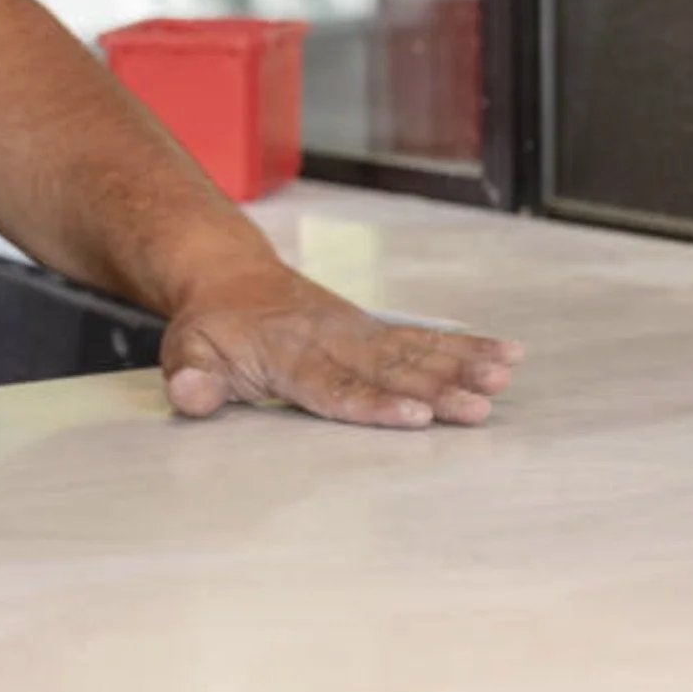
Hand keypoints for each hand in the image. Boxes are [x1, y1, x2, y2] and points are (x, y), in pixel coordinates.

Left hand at [161, 266, 522, 427]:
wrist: (229, 276)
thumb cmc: (210, 327)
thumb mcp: (185, 352)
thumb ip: (191, 379)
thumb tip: (192, 397)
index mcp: (287, 353)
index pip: (334, 386)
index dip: (375, 403)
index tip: (415, 415)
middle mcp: (331, 339)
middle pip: (388, 371)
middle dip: (436, 389)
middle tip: (479, 407)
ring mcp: (357, 331)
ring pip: (413, 352)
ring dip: (461, 365)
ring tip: (503, 378)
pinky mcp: (374, 329)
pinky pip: (423, 337)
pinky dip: (463, 344)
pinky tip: (506, 354)